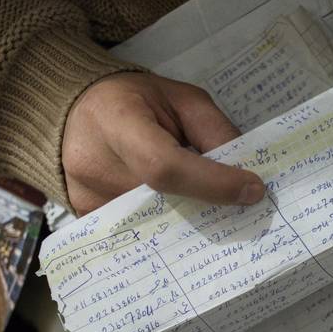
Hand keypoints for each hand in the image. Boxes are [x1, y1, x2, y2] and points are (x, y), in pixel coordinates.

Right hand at [62, 72, 264, 214]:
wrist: (80, 109)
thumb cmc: (138, 100)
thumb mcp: (184, 100)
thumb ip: (215, 133)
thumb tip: (245, 178)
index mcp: (117, 121)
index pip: (165, 167)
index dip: (213, 183)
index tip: (252, 190)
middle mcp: (93, 164)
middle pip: (164, 202)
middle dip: (209, 206)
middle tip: (241, 207)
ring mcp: (85, 196)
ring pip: (153, 224)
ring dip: (190, 221)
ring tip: (212, 211)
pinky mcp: (86, 216)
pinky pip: (136, 230)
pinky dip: (166, 227)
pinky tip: (183, 217)